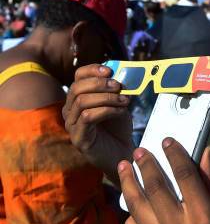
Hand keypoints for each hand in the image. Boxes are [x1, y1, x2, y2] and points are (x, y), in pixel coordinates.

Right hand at [62, 65, 133, 183]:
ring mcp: (72, 125)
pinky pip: (88, 117)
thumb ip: (117, 90)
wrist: (122, 153)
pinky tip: (121, 112)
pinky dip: (107, 110)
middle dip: (100, 84)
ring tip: (125, 101)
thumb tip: (121, 72)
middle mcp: (70, 111)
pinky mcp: (78, 138)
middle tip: (119, 86)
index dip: (92, 70)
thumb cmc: (119, 128)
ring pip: (82, 102)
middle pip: (77, 88)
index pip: (77, 77)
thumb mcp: (118, 103)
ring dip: (107, 98)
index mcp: (78, 99)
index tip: (110, 70)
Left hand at [120, 139, 209, 223]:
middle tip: (139, 150)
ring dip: (129, 183)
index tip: (168, 142)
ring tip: (124, 167)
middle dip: (146, 165)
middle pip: (156, 189)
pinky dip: (131, 212)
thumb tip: (204, 152)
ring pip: (138, 208)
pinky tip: (132, 198)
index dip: (175, 155)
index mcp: (206, 218)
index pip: (185, 177)